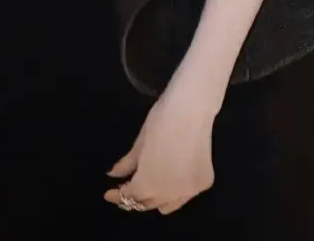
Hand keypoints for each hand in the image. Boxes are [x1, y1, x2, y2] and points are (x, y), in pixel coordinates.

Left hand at [105, 81, 215, 215]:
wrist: (192, 109)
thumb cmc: (160, 122)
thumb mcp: (140, 142)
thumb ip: (127, 164)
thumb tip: (113, 175)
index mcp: (148, 185)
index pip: (129, 197)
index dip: (118, 196)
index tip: (109, 193)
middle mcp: (168, 196)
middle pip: (148, 203)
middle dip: (136, 197)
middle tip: (130, 186)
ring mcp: (189, 192)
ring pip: (168, 205)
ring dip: (158, 198)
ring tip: (153, 183)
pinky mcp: (204, 184)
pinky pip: (186, 194)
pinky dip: (178, 188)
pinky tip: (175, 173)